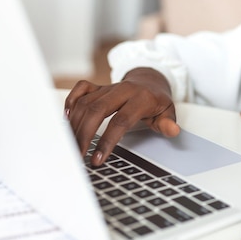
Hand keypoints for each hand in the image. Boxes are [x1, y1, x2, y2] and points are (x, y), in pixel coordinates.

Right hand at [65, 67, 179, 165]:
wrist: (150, 79)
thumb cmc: (157, 100)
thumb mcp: (168, 112)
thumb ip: (168, 123)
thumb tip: (173, 131)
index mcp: (141, 98)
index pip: (120, 121)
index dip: (107, 141)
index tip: (98, 159)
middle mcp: (122, 90)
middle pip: (97, 110)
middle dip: (84, 134)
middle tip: (78, 156)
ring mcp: (109, 86)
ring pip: (86, 102)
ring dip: (75, 125)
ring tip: (72, 147)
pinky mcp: (99, 86)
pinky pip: (81, 89)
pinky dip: (71, 102)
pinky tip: (67, 121)